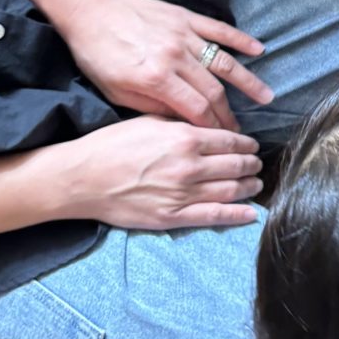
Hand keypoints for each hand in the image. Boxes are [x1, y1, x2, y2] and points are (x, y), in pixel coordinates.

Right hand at [56, 118, 263, 231]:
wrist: (82, 178)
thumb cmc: (111, 145)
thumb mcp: (148, 121)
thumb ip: (181, 122)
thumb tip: (206, 122)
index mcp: (185, 138)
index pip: (229, 141)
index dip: (246, 144)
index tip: (252, 145)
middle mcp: (189, 166)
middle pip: (235, 165)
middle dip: (251, 164)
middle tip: (257, 163)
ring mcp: (183, 194)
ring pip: (230, 190)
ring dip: (249, 186)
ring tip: (256, 183)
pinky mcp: (173, 217)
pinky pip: (214, 216)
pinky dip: (237, 215)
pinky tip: (251, 213)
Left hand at [58, 0, 271, 128]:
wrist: (90, 11)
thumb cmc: (97, 55)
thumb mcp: (116, 92)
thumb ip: (151, 107)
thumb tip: (181, 121)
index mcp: (157, 79)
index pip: (196, 110)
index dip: (213, 127)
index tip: (225, 140)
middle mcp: (176, 57)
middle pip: (213, 91)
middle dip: (230, 114)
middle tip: (241, 131)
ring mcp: (184, 35)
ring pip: (223, 62)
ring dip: (247, 82)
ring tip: (267, 97)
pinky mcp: (186, 17)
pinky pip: (219, 30)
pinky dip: (240, 40)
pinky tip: (258, 50)